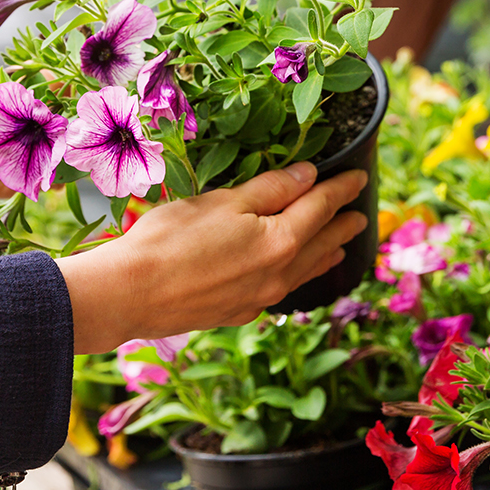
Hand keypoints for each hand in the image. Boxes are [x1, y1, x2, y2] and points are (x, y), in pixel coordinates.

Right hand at [55, 162, 369, 353]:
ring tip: (340, 249)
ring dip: (326, 256)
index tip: (359, 180)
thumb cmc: (170, 239)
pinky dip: (297, 277)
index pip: (321, 207)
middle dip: (343, 227)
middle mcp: (279, 275)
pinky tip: (291, 276)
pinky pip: (282, 291)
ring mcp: (260, 299)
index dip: (341, 190)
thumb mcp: (222, 201)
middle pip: (322, 244)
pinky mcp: (238, 313)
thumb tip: (308, 176)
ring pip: (305, 273)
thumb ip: (269, 189)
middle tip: (360, 216)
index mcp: (280, 241)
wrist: (130, 295)